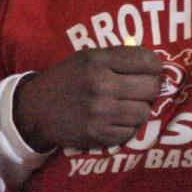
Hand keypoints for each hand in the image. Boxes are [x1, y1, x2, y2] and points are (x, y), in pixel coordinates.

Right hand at [13, 46, 161, 150]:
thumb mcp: (86, 58)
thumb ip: (118, 58)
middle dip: (148, 89)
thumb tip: (155, 65)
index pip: (148, 61)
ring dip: (137, 110)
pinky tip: (112, 121)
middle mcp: (100, 85)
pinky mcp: (98, 134)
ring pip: (144, 112)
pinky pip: (131, 132)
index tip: (147, 72)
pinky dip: (125, 127)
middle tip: (137, 91)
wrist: (35, 110)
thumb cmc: (65, 80)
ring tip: (123, 107)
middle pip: (151, 87)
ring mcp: (100, 112)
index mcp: (98, 61)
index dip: (153, 67)